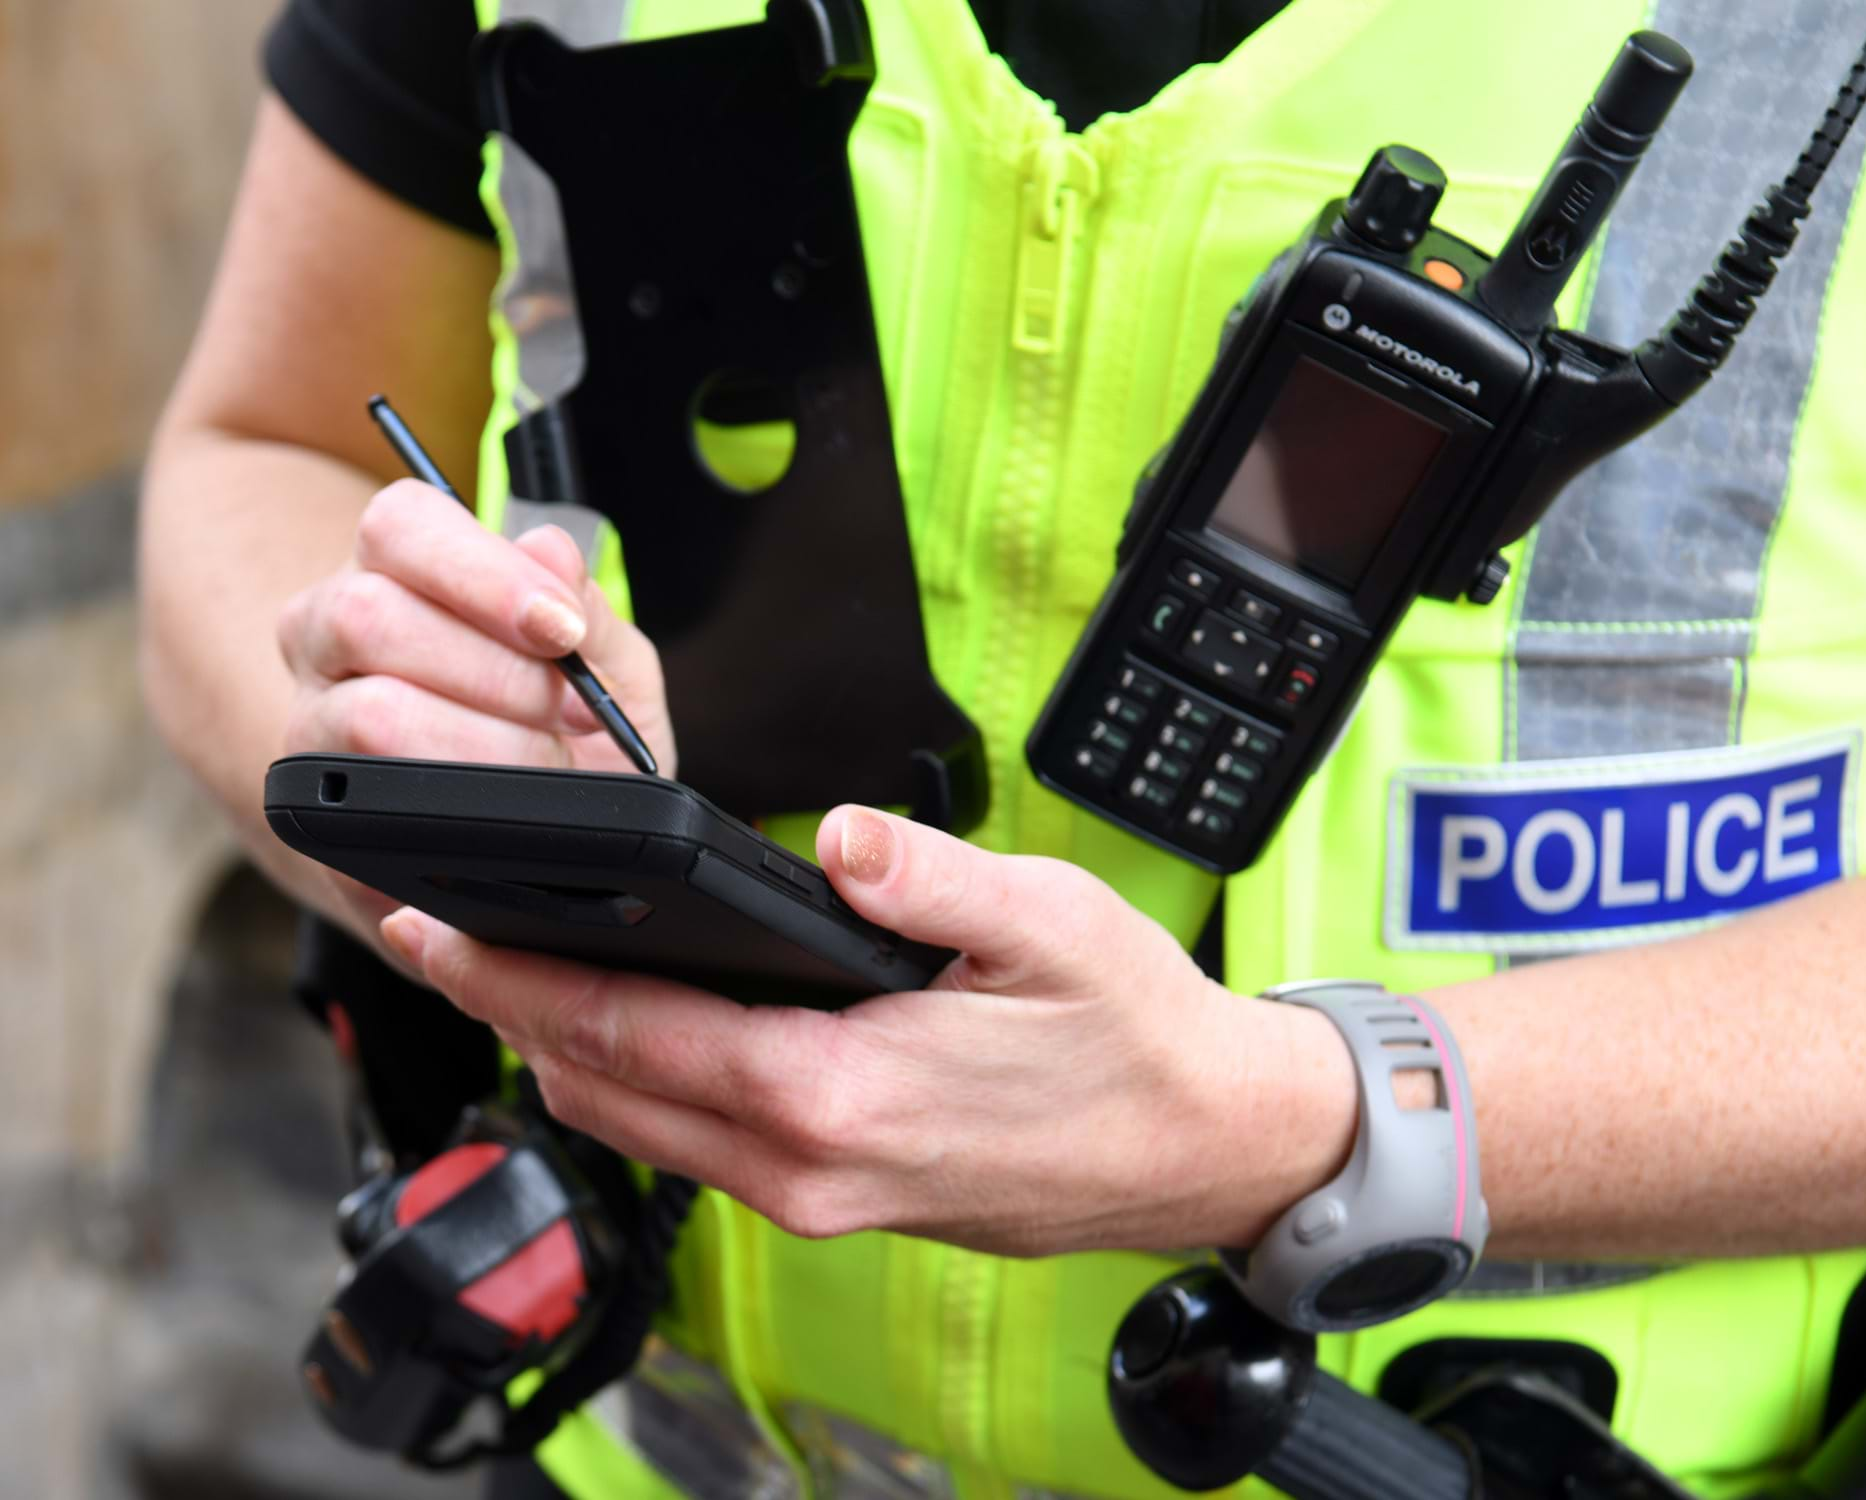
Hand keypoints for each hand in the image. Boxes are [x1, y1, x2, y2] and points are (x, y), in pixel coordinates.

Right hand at [276, 480, 674, 941]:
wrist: (539, 837)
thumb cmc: (567, 729)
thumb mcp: (606, 664)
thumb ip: (588, 608)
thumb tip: (551, 552)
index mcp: (394, 570)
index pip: (398, 525)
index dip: (484, 573)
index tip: (563, 629)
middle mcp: (327, 636)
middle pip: (367, 615)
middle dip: (496, 672)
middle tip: (574, 714)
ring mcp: (310, 726)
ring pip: (368, 714)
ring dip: (486, 746)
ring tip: (549, 765)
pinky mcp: (317, 815)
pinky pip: (372, 807)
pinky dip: (461, 810)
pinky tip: (508, 811)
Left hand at [378, 807, 1356, 1256]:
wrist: (1206, 1150)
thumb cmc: (1137, 1038)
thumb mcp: (1052, 928)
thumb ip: (929, 878)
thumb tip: (838, 839)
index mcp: (842, 1094)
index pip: (632, 1032)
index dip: (515, 974)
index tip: (435, 923)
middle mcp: (808, 1169)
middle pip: (605, 1092)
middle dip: (506, 1009)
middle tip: (434, 931)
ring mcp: (819, 1200)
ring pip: (641, 1130)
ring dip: (563, 1052)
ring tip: (510, 969)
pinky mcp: (839, 1202)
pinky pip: (696, 1151)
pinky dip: (635, 1086)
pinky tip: (631, 1029)